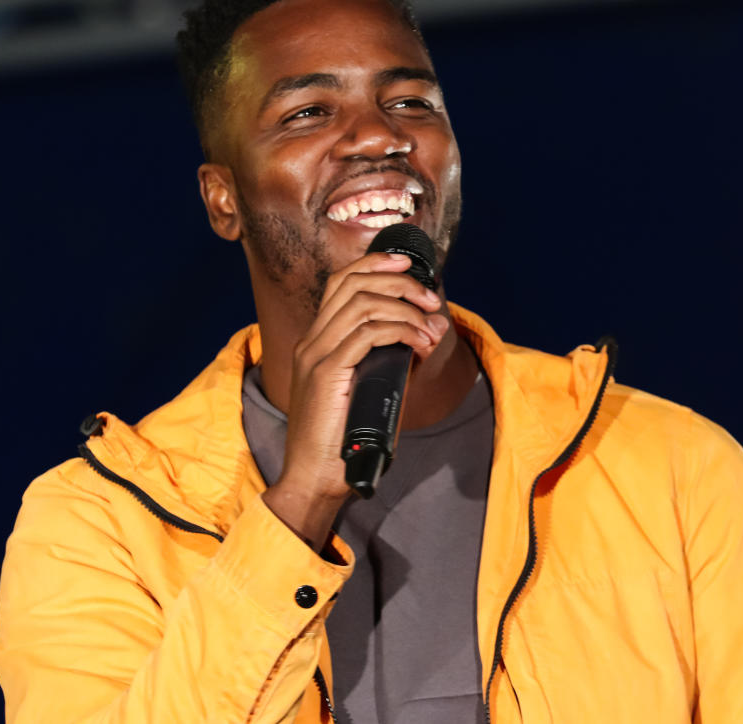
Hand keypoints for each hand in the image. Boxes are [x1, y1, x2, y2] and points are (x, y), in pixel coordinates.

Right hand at [262, 251, 448, 549]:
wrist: (316, 480)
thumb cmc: (345, 442)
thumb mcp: (372, 390)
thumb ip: (393, 359)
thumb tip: (428, 333)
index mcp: (316, 342)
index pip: (341, 283)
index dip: (375, 264)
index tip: (408, 265)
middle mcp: (311, 342)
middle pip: (352, 283)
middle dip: (398, 280)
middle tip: (430, 297)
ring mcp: (315, 355)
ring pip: (362, 304)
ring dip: (406, 309)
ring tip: (431, 328)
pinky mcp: (325, 374)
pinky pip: (366, 334)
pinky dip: (399, 331)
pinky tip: (418, 345)